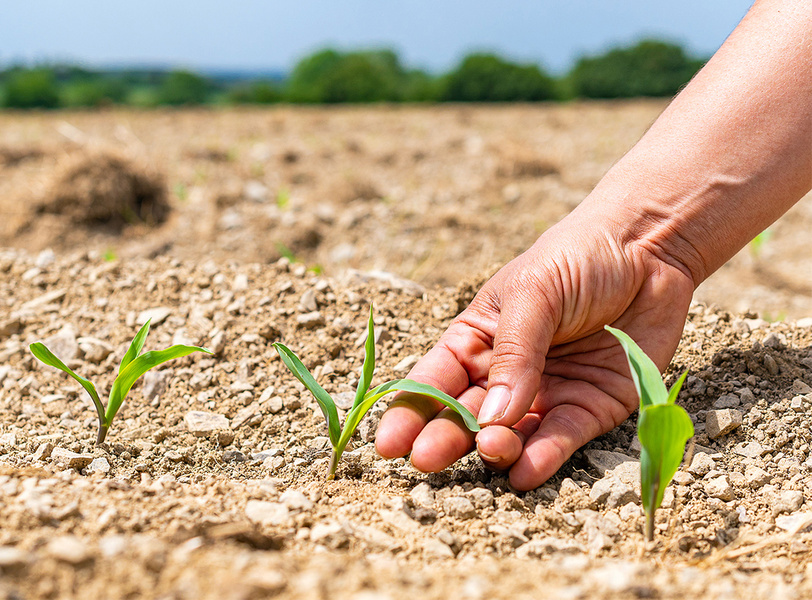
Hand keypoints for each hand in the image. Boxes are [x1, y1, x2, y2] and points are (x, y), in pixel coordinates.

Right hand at [375, 204, 694, 489]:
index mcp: (477, 340)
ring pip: (512, 434)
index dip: (409, 412)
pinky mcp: (591, 407)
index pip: (434, 381)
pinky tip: (526, 471)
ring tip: (492, 449)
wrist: (647, 250)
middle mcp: (506, 374)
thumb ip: (514, 352)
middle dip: (445, 440)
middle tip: (427, 461)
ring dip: (497, 449)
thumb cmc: (575, 259)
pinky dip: (544, 457)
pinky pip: (562, 438)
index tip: (389, 444)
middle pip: (466, 416)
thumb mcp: (533, 293)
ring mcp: (547, 394)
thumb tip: (492, 416)